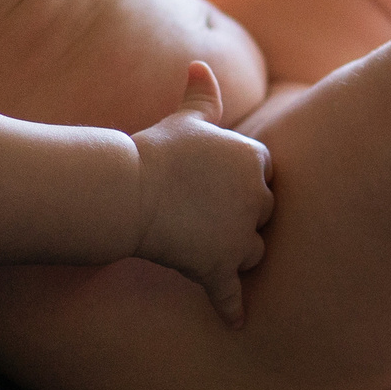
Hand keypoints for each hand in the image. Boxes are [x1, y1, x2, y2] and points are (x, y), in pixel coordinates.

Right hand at [133, 61, 275, 327]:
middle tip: (213, 217)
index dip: (243, 183)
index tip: (219, 186)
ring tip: (214, 251)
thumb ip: (202, 98)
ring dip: (239, 255)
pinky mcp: (218, 267)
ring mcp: (238, 236)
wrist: (126, 189)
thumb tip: (199, 65)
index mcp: (254, 160)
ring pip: (253, 251)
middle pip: (264, 215)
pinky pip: (231, 293)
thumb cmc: (156, 150)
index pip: (264, 176)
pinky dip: (233, 309)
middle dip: (245, 218)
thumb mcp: (184, 120)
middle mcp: (255, 198)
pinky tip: (238, 323)